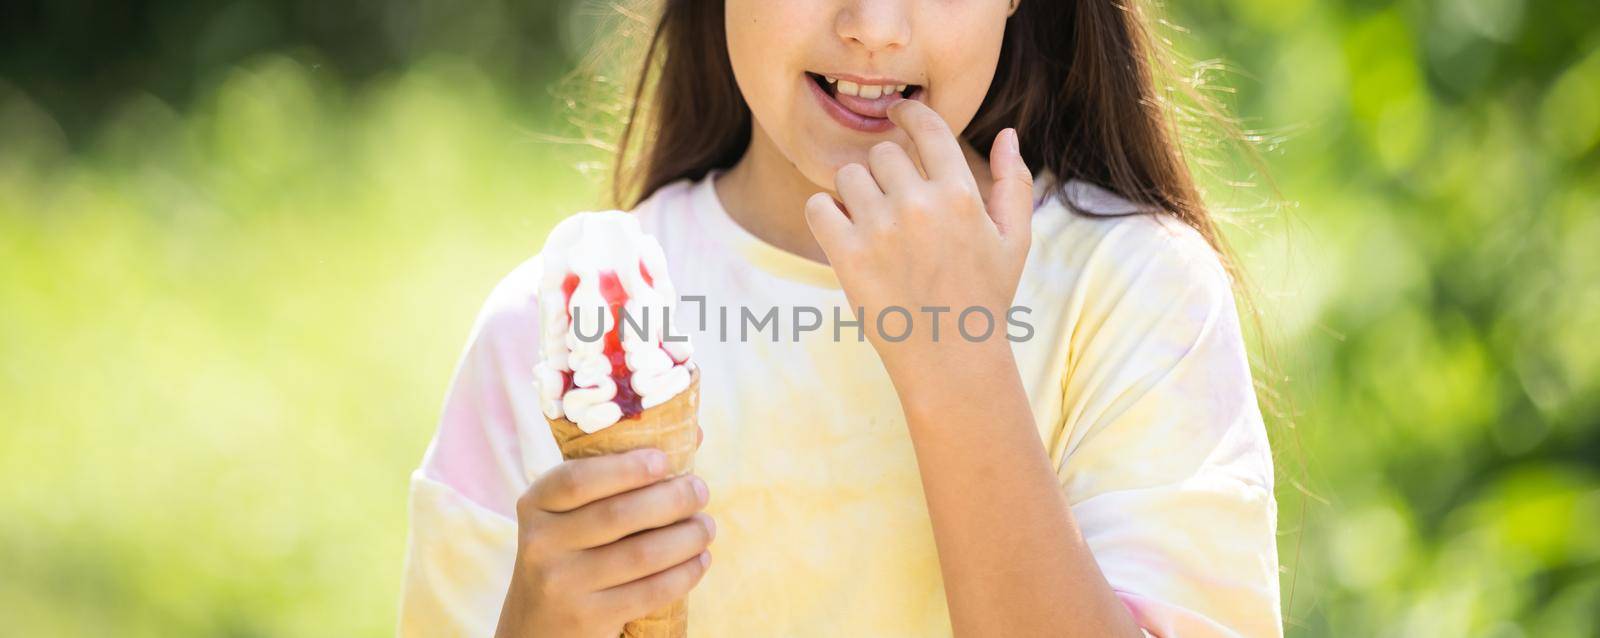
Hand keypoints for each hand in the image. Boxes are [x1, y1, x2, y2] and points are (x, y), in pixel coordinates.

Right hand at [495, 442, 713, 637]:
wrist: (537, 626)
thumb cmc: (570, 554)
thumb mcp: (570, 515)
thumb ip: (618, 475)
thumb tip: (693, 433)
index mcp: (536, 505)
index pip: (577, 479)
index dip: (625, 468)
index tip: (665, 462)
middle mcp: (541, 544)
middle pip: (619, 514)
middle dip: (672, 499)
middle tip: (700, 491)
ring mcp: (562, 584)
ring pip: (642, 553)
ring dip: (687, 537)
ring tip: (706, 527)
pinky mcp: (588, 618)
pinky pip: (650, 591)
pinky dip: (684, 573)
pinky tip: (700, 560)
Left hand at [803, 99, 1033, 369]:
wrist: (951, 359)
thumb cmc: (984, 298)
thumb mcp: (1015, 240)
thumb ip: (1014, 183)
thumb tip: (1006, 134)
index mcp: (960, 193)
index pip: (926, 127)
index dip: (908, 114)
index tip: (897, 115)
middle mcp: (919, 204)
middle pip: (882, 152)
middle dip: (884, 170)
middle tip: (890, 200)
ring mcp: (880, 229)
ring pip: (848, 175)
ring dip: (854, 191)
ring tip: (869, 221)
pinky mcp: (847, 255)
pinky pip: (819, 205)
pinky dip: (825, 212)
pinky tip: (841, 231)